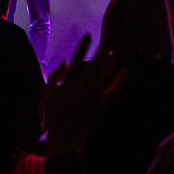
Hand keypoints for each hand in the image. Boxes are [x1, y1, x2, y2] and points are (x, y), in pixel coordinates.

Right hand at [43, 35, 125, 153]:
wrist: (65, 139)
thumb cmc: (53, 117)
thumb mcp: (47, 95)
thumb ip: (54, 77)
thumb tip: (63, 62)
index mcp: (69, 81)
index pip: (76, 58)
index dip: (83, 46)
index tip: (88, 35)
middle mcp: (83, 85)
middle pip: (95, 62)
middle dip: (104, 48)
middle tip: (112, 36)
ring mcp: (94, 94)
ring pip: (106, 73)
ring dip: (112, 60)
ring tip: (119, 49)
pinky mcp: (102, 105)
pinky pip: (113, 89)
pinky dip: (120, 79)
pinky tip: (126, 70)